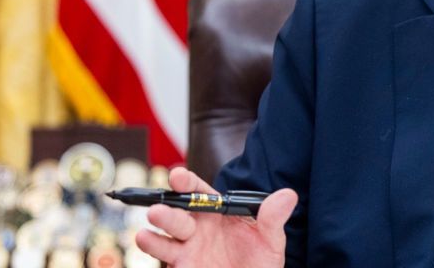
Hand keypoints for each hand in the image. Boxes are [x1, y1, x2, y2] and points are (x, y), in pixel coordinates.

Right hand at [136, 167, 297, 267]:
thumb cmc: (259, 263)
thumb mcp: (270, 240)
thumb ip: (273, 217)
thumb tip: (289, 194)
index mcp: (218, 213)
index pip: (200, 192)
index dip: (188, 182)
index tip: (178, 175)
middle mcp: (199, 227)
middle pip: (179, 212)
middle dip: (168, 208)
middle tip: (160, 208)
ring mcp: (187, 248)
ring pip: (167, 234)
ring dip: (157, 228)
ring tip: (150, 224)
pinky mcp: (182, 266)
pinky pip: (164, 255)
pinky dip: (152, 246)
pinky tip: (145, 238)